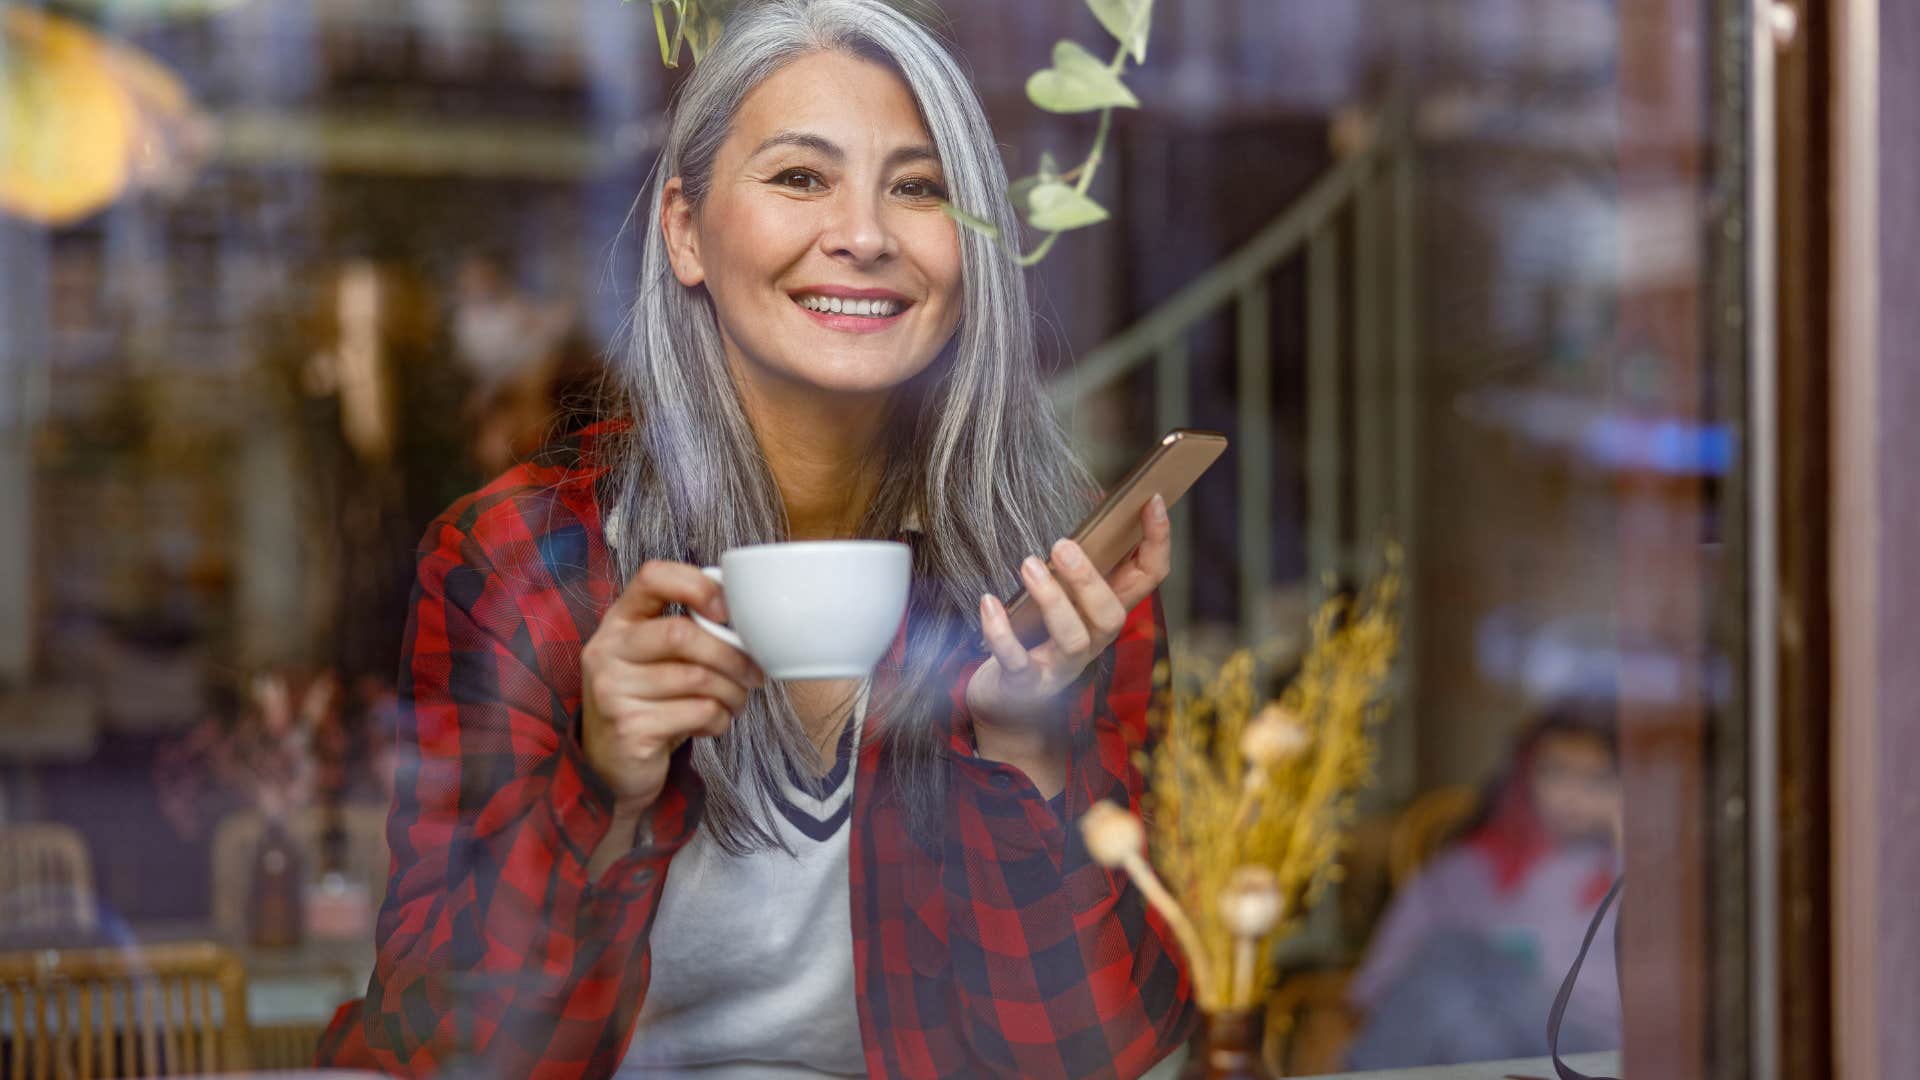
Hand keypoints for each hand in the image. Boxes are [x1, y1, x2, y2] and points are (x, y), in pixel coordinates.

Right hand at [580, 560, 764, 815]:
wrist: (612, 768)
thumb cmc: (647, 703)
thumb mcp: (655, 660)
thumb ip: (686, 632)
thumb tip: (748, 618)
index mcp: (618, 622)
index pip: (652, 577)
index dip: (696, 585)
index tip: (725, 610)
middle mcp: (607, 651)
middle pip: (682, 633)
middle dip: (731, 655)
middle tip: (752, 674)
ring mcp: (612, 690)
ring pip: (697, 677)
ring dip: (733, 692)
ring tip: (736, 701)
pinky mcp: (629, 727)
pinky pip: (697, 713)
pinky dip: (720, 719)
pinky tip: (712, 724)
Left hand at [968, 495, 1171, 729]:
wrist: (1007, 704)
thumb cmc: (1035, 637)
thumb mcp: (1064, 600)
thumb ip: (1076, 567)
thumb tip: (1089, 512)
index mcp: (1105, 613)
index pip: (1149, 577)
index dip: (1158, 540)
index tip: (1152, 499)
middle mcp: (1092, 642)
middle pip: (1111, 614)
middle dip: (1090, 579)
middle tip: (1062, 544)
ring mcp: (1061, 667)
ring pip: (1073, 638)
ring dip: (1052, 600)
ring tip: (1028, 565)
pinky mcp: (1025, 685)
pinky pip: (1017, 662)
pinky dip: (1001, 633)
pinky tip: (988, 603)